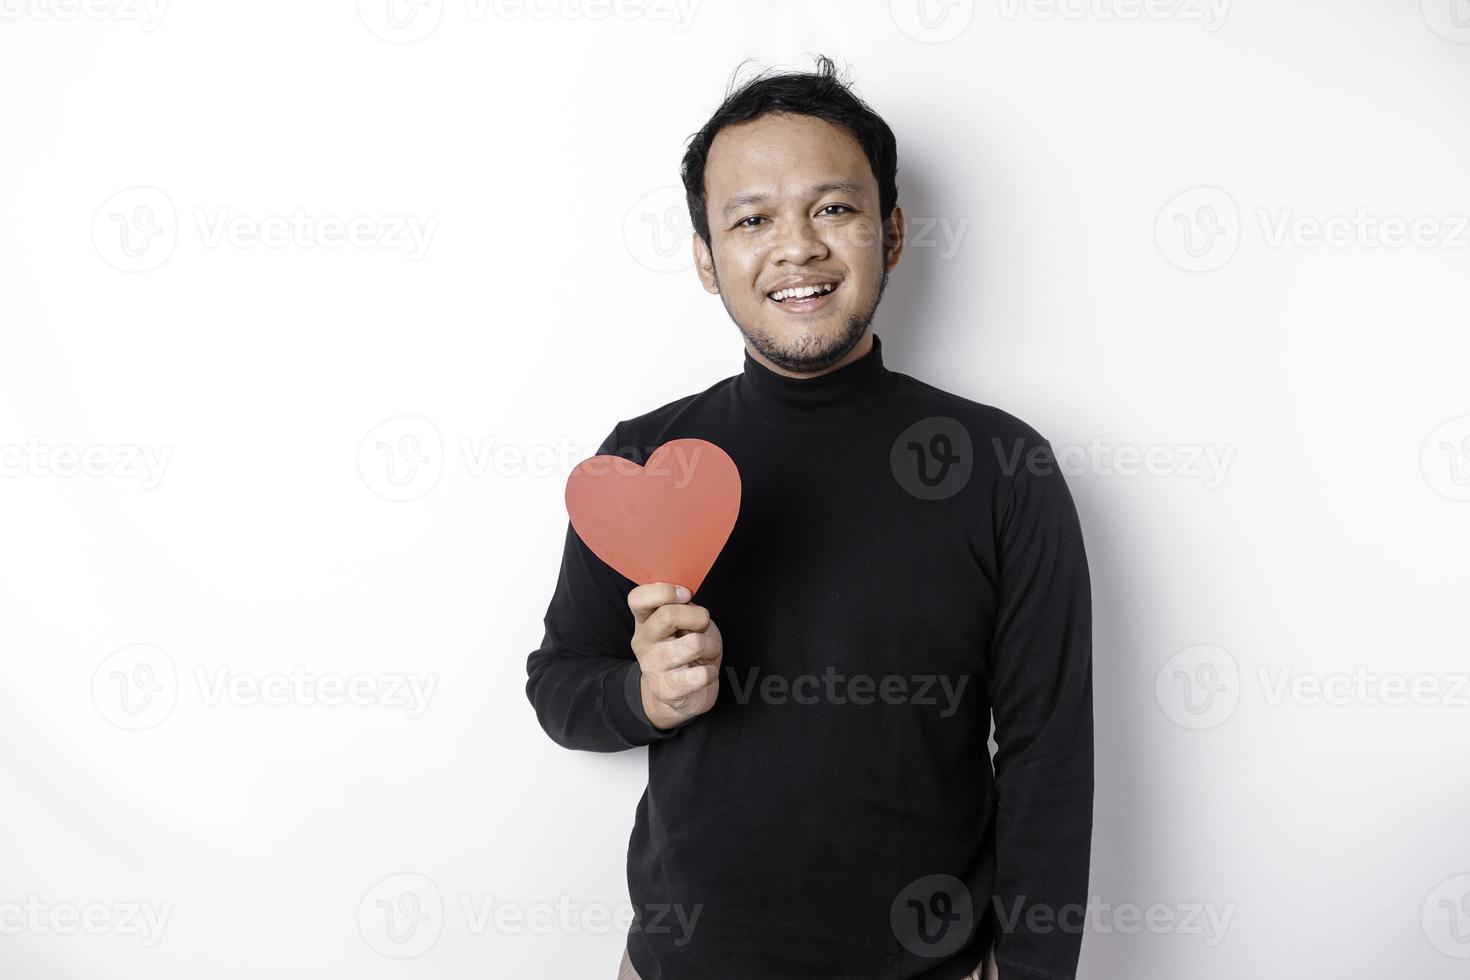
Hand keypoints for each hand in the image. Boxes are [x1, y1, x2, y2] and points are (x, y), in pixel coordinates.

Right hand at [627, 582, 722, 729]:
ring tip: (707, 652)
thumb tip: (686, 598)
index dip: (664, 591)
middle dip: (699, 617)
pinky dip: (712, 671)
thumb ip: (683, 607)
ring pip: (694, 644)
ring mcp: (653, 667)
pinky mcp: (668, 690)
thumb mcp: (684, 623)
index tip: (686, 595)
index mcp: (644, 621)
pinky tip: (704, 672)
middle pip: (668, 615)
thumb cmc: (687, 650)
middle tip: (702, 626)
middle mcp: (644, 642)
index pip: (638, 598)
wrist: (679, 696)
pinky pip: (703, 674)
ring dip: (712, 646)